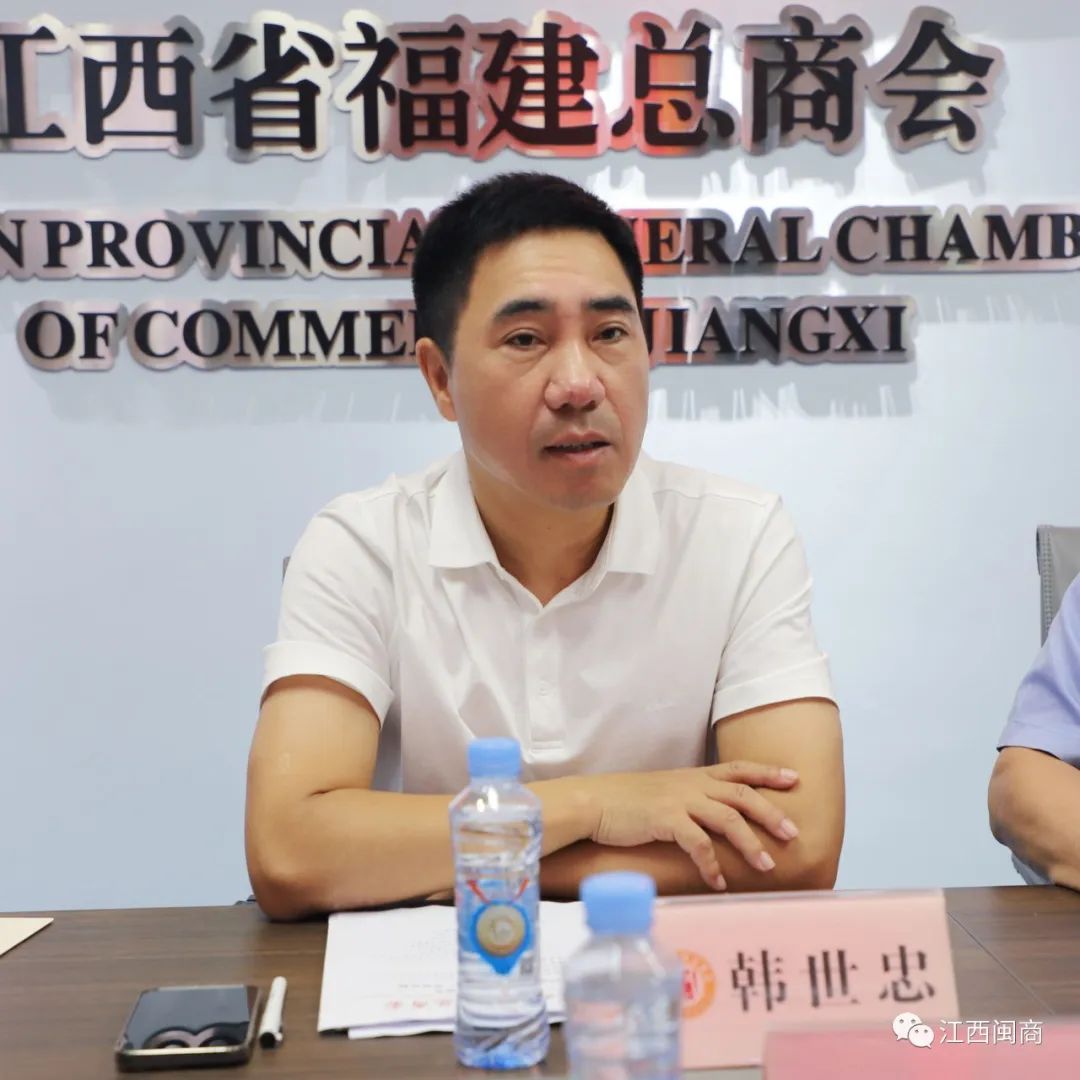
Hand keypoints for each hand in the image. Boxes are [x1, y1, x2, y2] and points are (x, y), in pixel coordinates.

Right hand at [582, 761, 800, 888]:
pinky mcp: (665, 820)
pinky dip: (712, 864)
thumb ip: (689, 798)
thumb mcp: (665, 791)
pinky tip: (719, 881)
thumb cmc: (627, 800)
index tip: (795, 778)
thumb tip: (710, 816)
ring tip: (766, 866)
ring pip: (727, 818)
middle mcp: (691, 784)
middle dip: (771, 813)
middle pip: (742, 794)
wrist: (594, 801)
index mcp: (693, 776)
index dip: (768, 772)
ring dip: (750, 843)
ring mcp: (679, 800)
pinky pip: (698, 843)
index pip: (738, 769)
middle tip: (793, 833)